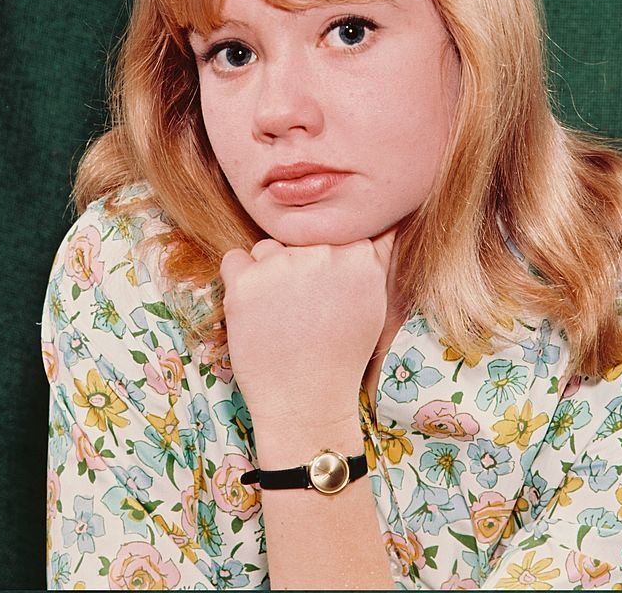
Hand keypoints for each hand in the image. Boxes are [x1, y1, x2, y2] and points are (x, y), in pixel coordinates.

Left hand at [219, 224, 397, 427]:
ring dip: (268, 272)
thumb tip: (388, 218)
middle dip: (298, 266)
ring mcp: (281, 265)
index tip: (323, 286)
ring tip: (281, 314)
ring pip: (267, 248)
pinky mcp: (244, 282)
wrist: (306, 403)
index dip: (325, 257)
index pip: (333, 228)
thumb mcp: (375, 302)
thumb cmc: (341, 356)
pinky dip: (238, 280)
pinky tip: (254, 309)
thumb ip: (377, 255)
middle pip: (299, 239)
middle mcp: (320, 253)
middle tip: (304, 310)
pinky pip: (234, 259)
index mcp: (358, 255)